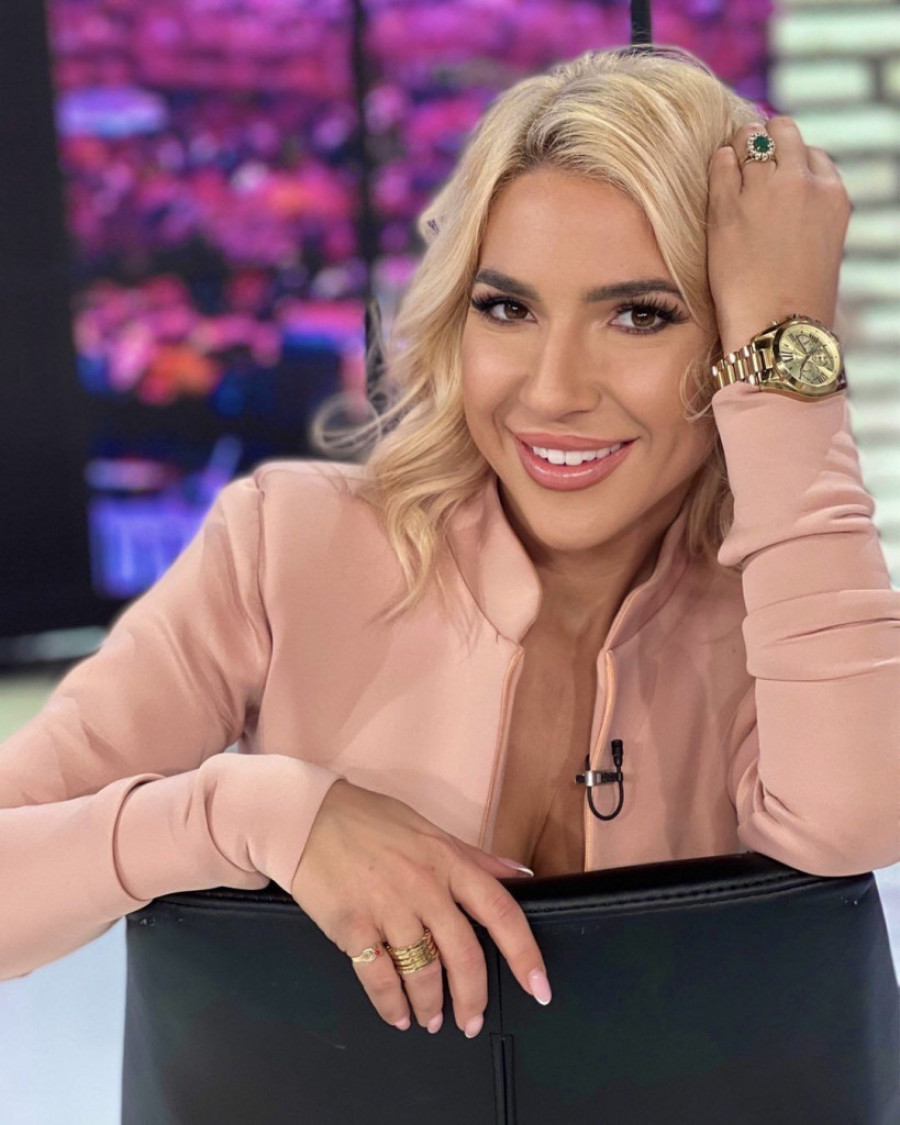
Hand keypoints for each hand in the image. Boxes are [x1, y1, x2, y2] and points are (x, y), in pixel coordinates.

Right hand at [290, 778, 548, 1036]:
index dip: (525, 953)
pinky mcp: (353, 926)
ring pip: (424, 973)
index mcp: (448, 860)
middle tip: (472, 1022)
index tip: (539, 986)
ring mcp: (388, 908)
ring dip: (432, 1006)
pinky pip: (379, 979)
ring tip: (432, 1020)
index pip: (501, 910)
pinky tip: (399, 1015)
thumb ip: (475, 858)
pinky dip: (392, 1005)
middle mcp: (424, 886)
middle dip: (473, 997)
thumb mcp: (429, 830)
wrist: (307, 817)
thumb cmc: (370, 820)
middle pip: (464, 954)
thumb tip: (519, 875)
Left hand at [706, 115, 851, 355]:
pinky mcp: (729, 207)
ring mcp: (765, 192)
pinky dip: (717, 164)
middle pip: (782, 132)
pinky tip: (715, 181)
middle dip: (763, 142)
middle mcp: (803, 184)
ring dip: (737, 149)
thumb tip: (786, 197)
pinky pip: (720, 162)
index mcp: (832, 194)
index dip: (789, 164)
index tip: (774, 181)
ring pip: (749, 138)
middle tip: (747, 165)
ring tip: (728, 170)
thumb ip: (808, 212)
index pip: (810, 153)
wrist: (777, 328)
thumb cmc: (795, 299)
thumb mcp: (819, 245)